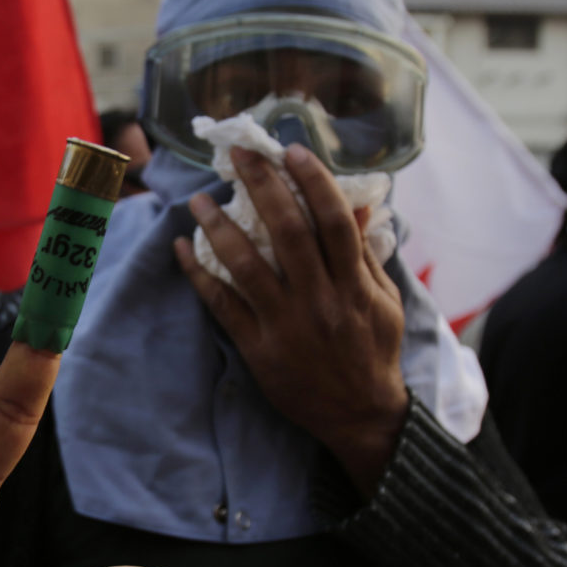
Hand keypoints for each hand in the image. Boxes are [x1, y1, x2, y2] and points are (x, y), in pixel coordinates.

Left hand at [174, 144, 407, 493]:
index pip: (334, 221)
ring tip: (198, 200)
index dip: (314, 181)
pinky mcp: (259, 349)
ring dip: (219, 228)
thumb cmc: (374, 351)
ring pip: (247, 266)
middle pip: (288, 232)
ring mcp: (286, 325)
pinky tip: (182, 248)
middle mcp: (320, 300)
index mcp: (354, 285)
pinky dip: (200, 274)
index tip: (292, 151)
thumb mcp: (384, 301)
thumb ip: (366, 255)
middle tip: (240, 156)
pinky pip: (223, 305)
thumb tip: (358, 205)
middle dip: (263, 187)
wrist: (361, 415)